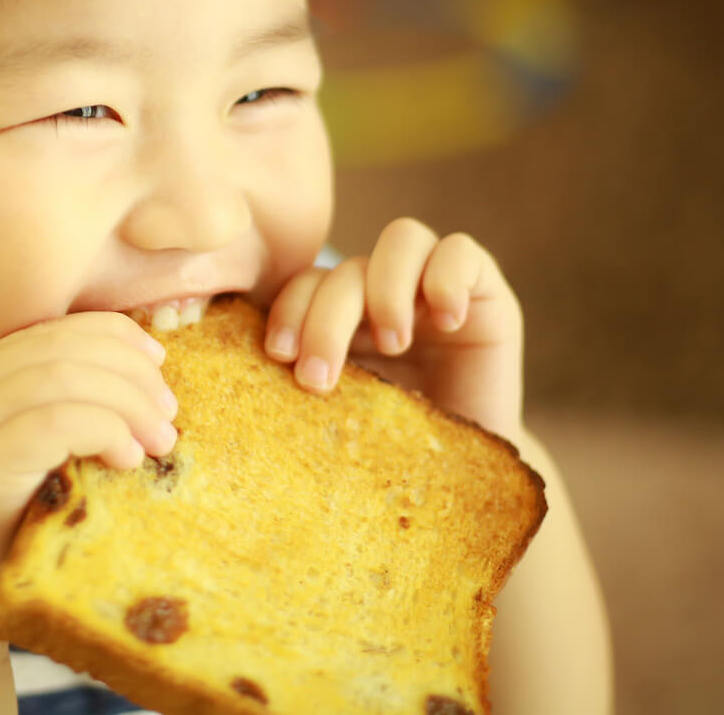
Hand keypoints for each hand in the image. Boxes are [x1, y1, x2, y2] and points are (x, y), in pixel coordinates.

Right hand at [0, 312, 178, 639]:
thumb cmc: (1, 541)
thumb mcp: (28, 462)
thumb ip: (58, 414)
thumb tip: (147, 377)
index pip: (47, 331)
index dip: (112, 335)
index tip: (159, 364)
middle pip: (57, 347)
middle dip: (128, 372)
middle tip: (169, 414)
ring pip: (58, 377)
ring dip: (125, 401)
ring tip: (160, 442)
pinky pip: (52, 424)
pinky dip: (104, 429)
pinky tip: (128, 459)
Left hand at [262, 218, 524, 439]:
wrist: (466, 484)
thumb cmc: (394, 454)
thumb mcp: (339, 414)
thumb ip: (306, 382)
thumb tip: (238, 382)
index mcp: (341, 315)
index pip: (306, 283)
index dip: (289, 310)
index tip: (279, 356)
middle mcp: (383, 292)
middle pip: (346, 270)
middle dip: (326, 319)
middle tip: (320, 377)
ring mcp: (433, 285)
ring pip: (401, 240)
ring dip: (386, 289)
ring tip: (392, 345)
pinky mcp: (485, 291)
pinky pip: (463, 252)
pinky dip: (448, 277)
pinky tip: (447, 321)